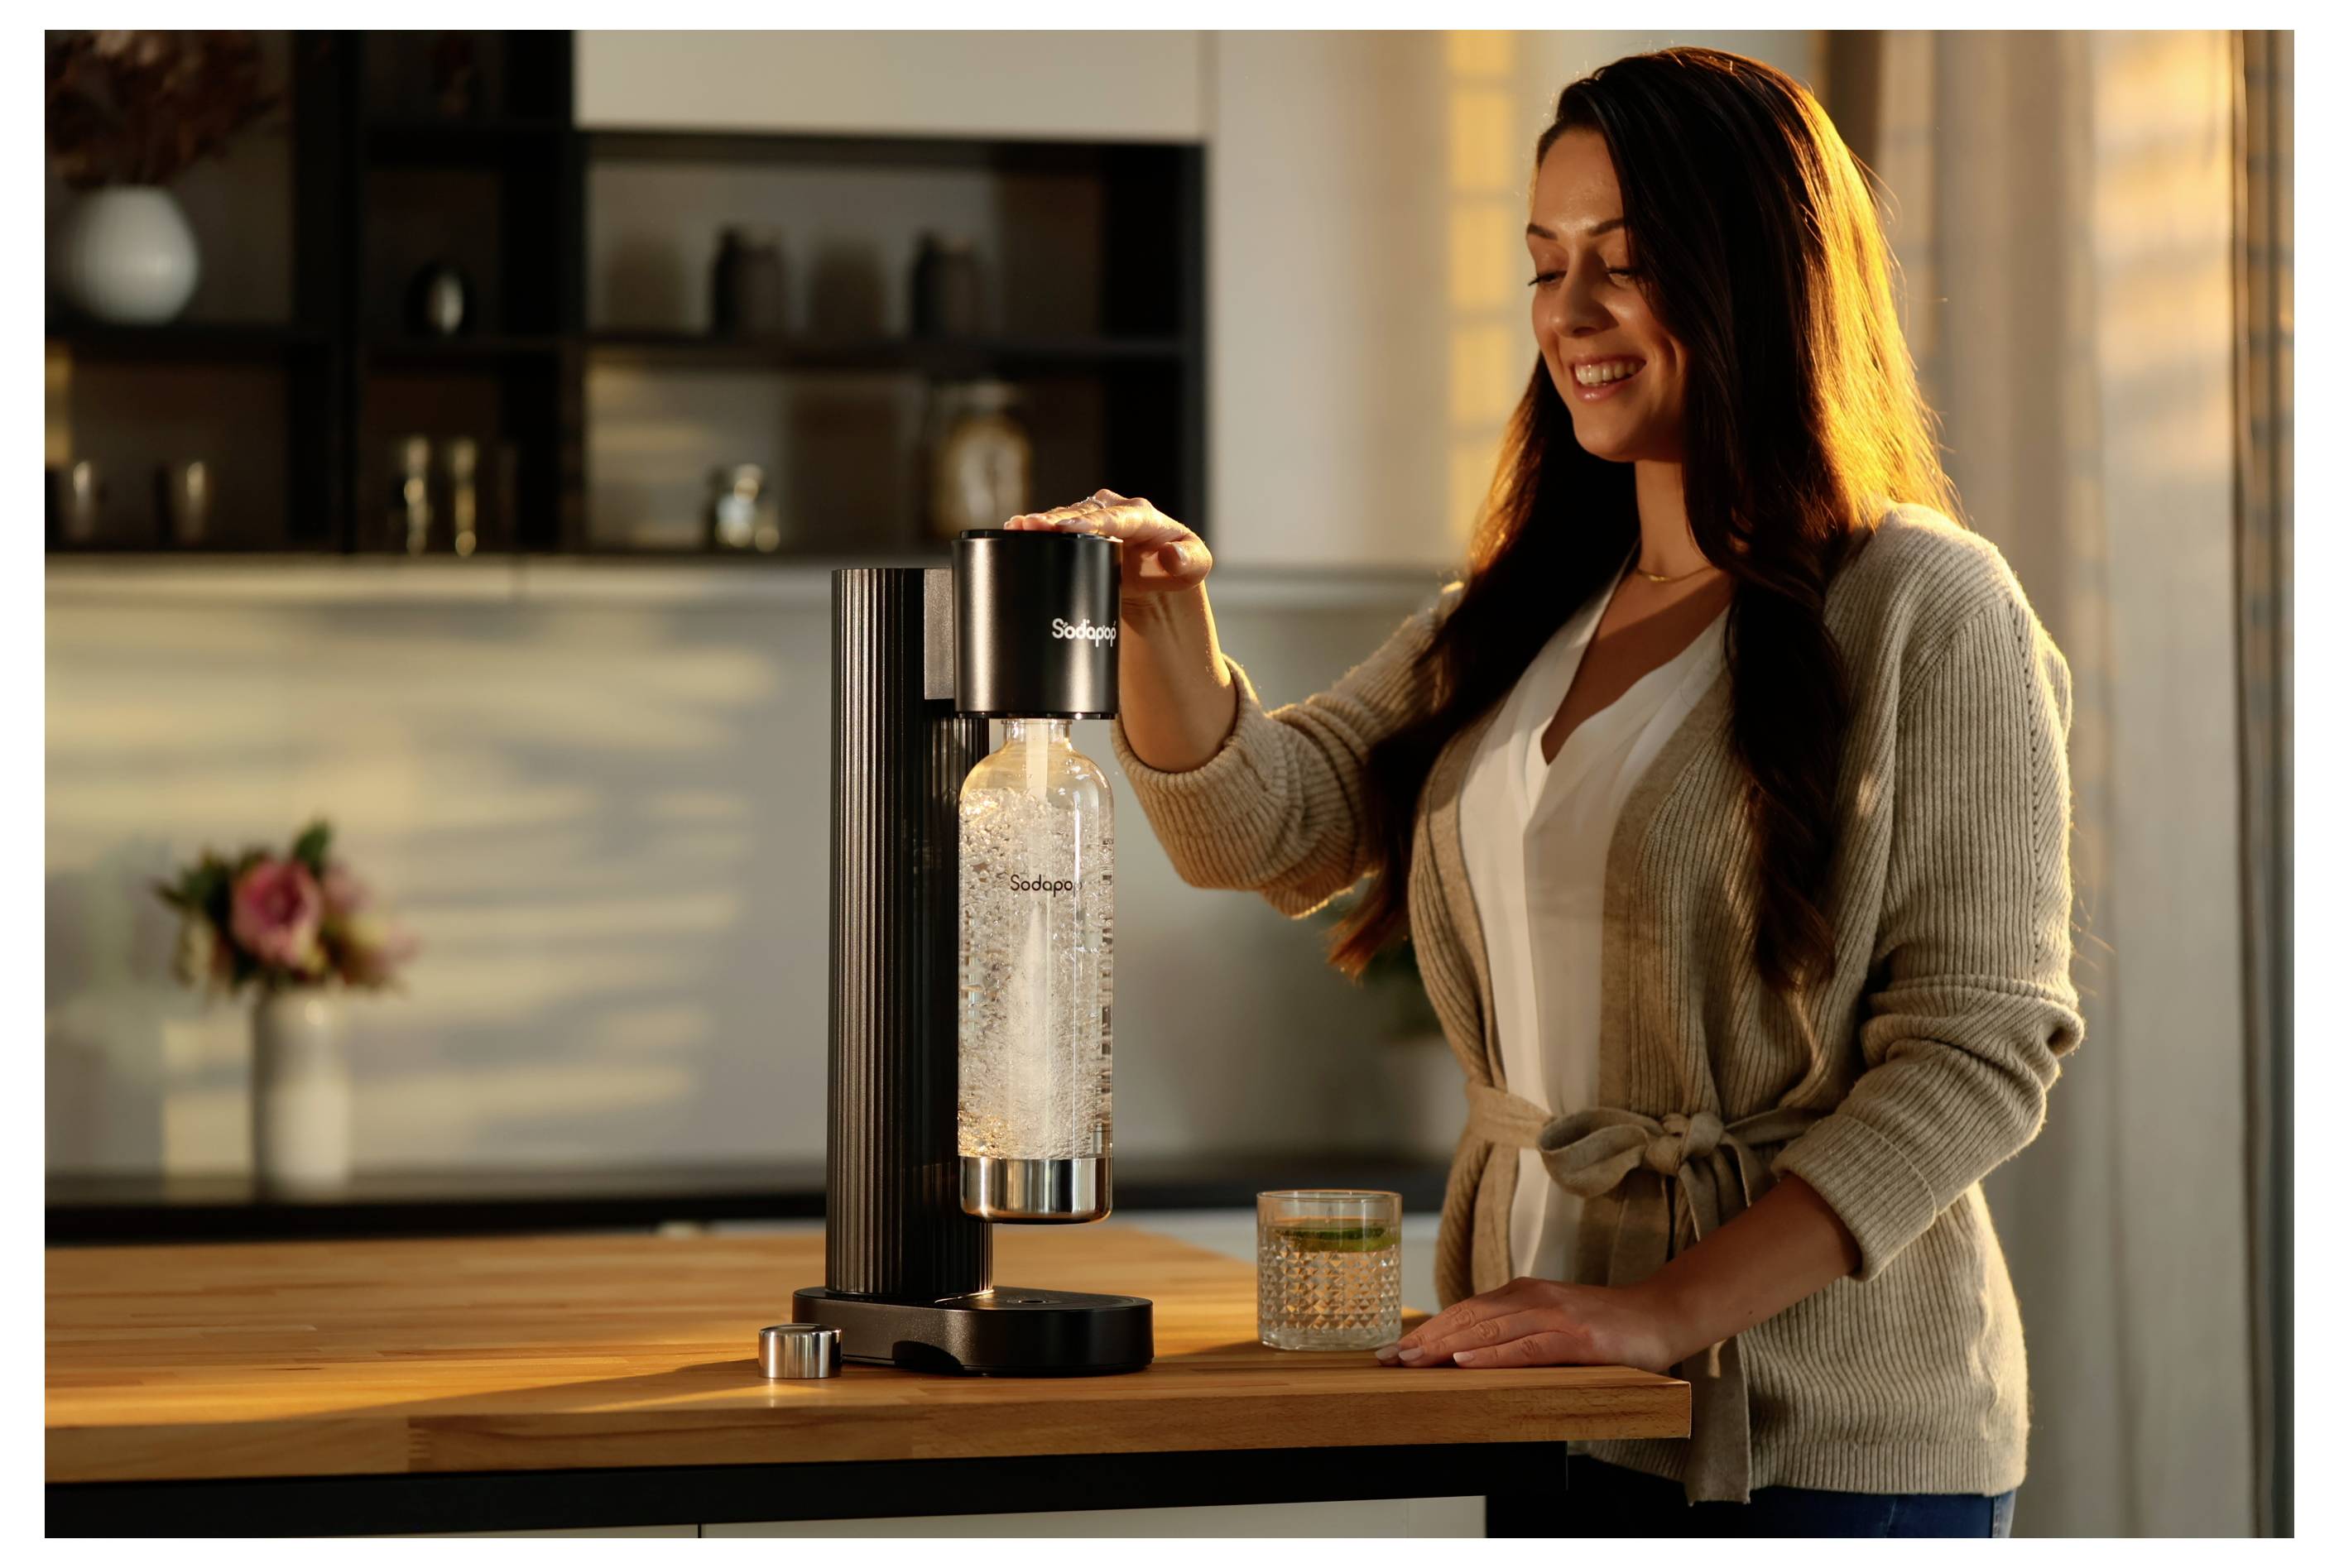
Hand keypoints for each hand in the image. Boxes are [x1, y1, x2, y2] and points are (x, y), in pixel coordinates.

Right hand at [1003, 489, 1211, 603]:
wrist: (1158, 575)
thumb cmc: (1178, 566)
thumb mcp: (1196, 566)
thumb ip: (1190, 561)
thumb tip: (1171, 555)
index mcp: (1143, 515)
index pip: (1115, 517)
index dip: (1092, 522)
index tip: (1070, 528)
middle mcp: (1114, 511)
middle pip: (1083, 514)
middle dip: (1058, 520)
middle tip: (1033, 526)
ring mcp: (1093, 519)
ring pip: (1065, 518)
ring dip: (1042, 524)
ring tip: (1018, 527)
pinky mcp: (1078, 532)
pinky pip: (1055, 530)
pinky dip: (1036, 531)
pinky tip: (1014, 531)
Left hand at [1376, 1276, 1692, 1374]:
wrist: (1661, 1315)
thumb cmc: (1605, 1326)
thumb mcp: (1552, 1322)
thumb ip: (1515, 1331)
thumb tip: (1466, 1352)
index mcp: (1523, 1293)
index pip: (1464, 1311)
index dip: (1426, 1330)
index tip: (1392, 1349)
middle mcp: (1533, 1298)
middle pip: (1468, 1319)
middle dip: (1424, 1339)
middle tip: (1388, 1358)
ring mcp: (1556, 1316)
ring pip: (1490, 1331)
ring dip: (1446, 1346)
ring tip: (1413, 1360)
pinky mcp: (1578, 1338)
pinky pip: (1527, 1348)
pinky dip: (1493, 1356)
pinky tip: (1466, 1362)